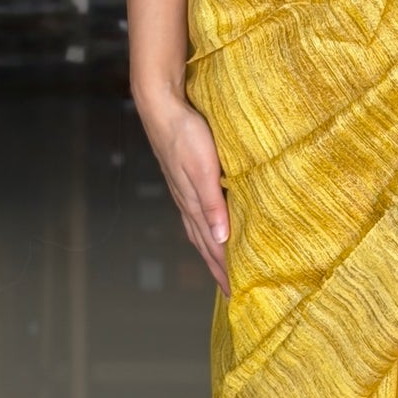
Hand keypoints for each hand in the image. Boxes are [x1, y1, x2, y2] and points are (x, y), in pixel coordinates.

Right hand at [137, 89, 230, 294]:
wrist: (161, 107)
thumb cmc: (184, 134)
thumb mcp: (203, 168)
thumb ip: (213, 203)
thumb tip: (221, 238)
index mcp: (195, 203)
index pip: (213, 245)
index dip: (224, 268)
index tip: (236, 290)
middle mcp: (188, 203)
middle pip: (205, 243)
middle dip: (218, 268)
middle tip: (231, 290)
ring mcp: (183, 192)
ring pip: (199, 231)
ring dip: (210, 253)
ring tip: (219, 268)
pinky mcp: (183, 181)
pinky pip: (195, 215)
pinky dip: (203, 232)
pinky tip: (207, 230)